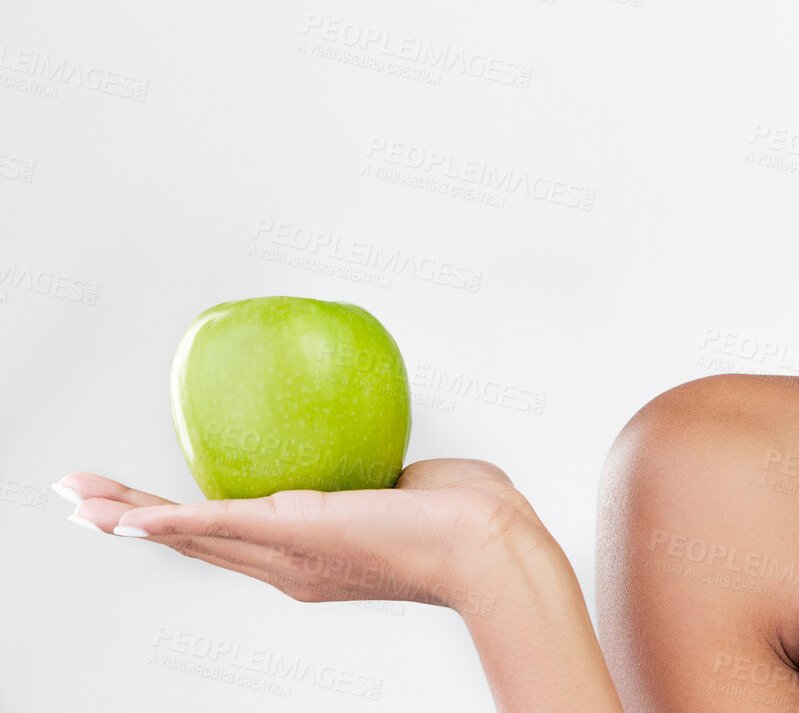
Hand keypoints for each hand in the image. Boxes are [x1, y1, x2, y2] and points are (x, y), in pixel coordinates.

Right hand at [56, 458, 543, 617]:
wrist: (488, 543)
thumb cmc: (471, 516)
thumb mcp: (410, 490)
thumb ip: (387, 479)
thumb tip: (390, 462)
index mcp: (313, 556)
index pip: (236, 539)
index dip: (186, 526)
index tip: (146, 511)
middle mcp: (290, 566)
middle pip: (196, 542)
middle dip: (134, 523)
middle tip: (81, 504)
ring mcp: (289, 553)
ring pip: (192, 534)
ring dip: (130, 519)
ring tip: (81, 503)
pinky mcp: (294, 530)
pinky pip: (217, 523)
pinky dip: (167, 520)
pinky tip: (125, 516)